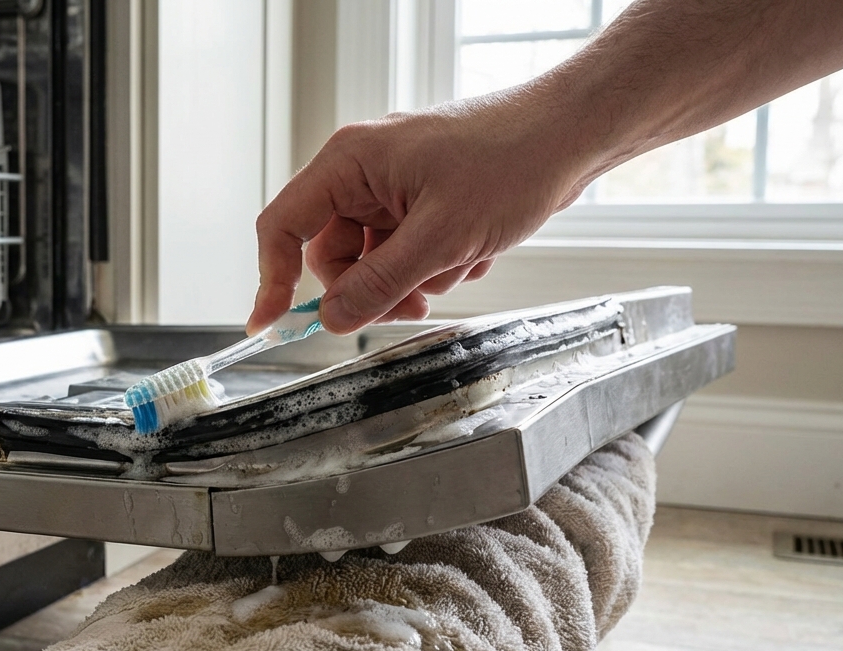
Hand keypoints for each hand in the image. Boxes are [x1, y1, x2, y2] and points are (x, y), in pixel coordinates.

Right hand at [248, 90, 593, 334]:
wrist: (570, 136)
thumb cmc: (512, 160)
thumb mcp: (442, 237)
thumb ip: (380, 283)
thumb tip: (331, 318)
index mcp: (350, 162)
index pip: (283, 226)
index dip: (272, 278)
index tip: (272, 322)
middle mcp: (362, 173)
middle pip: (332, 255)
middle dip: (370, 289)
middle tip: (412, 305)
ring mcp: (392, 188)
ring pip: (372, 262)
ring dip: (410, 281)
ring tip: (458, 265)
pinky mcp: (419, 202)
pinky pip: (405, 254)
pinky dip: (435, 266)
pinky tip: (472, 252)